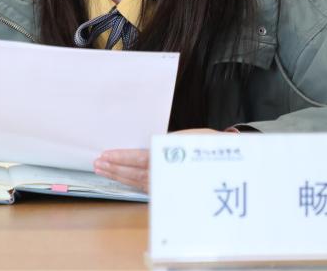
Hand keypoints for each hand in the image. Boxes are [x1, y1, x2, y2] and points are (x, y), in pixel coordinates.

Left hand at [94, 128, 225, 192]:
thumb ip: (176, 143)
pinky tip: (119, 178)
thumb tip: (154, 146)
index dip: (123, 158)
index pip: (141, 158)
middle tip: (97, 163)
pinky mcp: (166, 188)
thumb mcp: (196, 139)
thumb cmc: (212, 148)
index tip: (107, 156)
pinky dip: (129, 182)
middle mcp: (167, 173)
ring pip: (137, 181)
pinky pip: (144, 186)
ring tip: (101, 169)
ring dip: (118, 175)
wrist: (229, 166)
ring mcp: (166, 182)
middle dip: (114, 168)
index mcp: (171, 158)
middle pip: (135, 173)